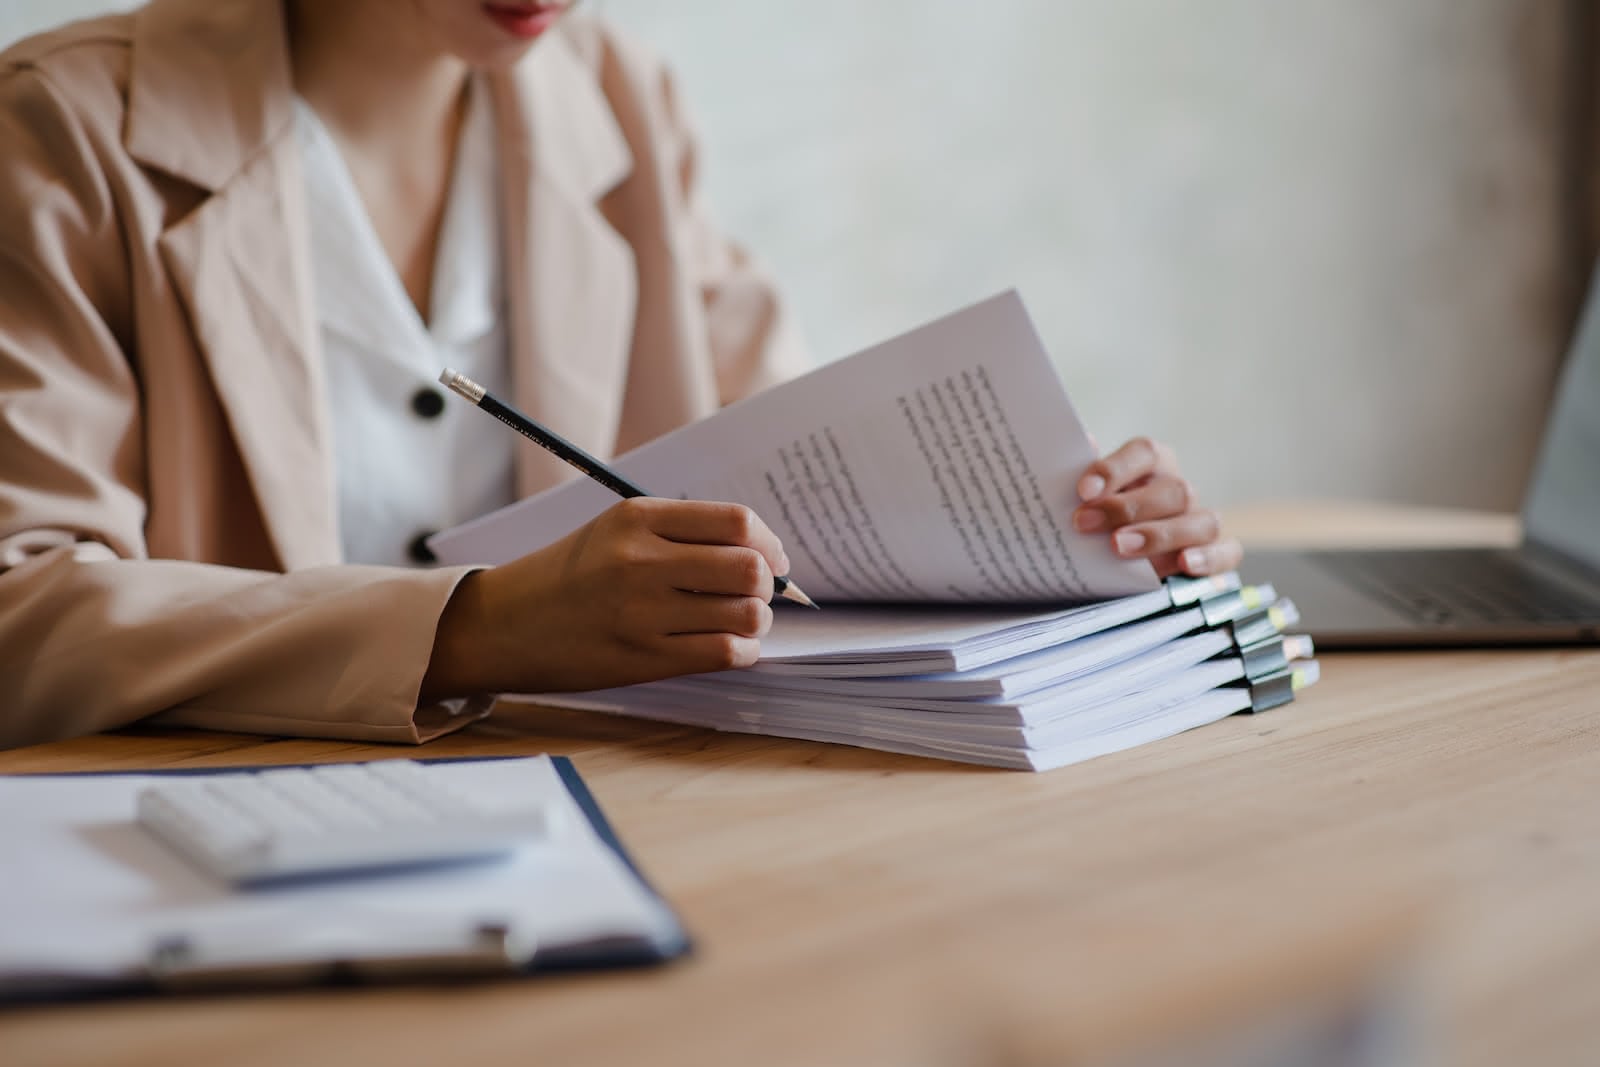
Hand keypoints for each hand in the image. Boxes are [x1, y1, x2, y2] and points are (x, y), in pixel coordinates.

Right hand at [423, 497, 784, 697]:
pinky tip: (732, 647)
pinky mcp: (643, 658)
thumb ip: (680, 534)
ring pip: (745, 613)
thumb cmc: (569, 576)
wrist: (503, 625)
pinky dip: (744, 651)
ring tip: (741, 622)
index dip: (770, 543)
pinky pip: (725, 653)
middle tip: (758, 594)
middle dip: (767, 584)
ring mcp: (642, 612)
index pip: (737, 522)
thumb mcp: (616, 531)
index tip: (773, 559)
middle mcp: (641, 561)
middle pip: (749, 567)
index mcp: (638, 518)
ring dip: (757, 620)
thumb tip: (762, 554)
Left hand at [1072, 437, 1241, 577]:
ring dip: (1160, 535)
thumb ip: (1086, 478)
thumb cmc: (1100, 521)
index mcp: (1153, 464)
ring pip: (1200, 521)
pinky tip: (1185, 564)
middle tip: (1085, 523)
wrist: (1119, 562)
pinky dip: (1209, 558)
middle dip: (1126, 508)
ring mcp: (1201, 520)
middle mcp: (1179, 488)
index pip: (1143, 452)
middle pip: (1171, 490)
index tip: (1083, 491)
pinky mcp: (1217, 552)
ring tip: (1119, 547)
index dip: (1114, 469)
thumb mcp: (1087, 499)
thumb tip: (1086, 442)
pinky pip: (1227, 551)